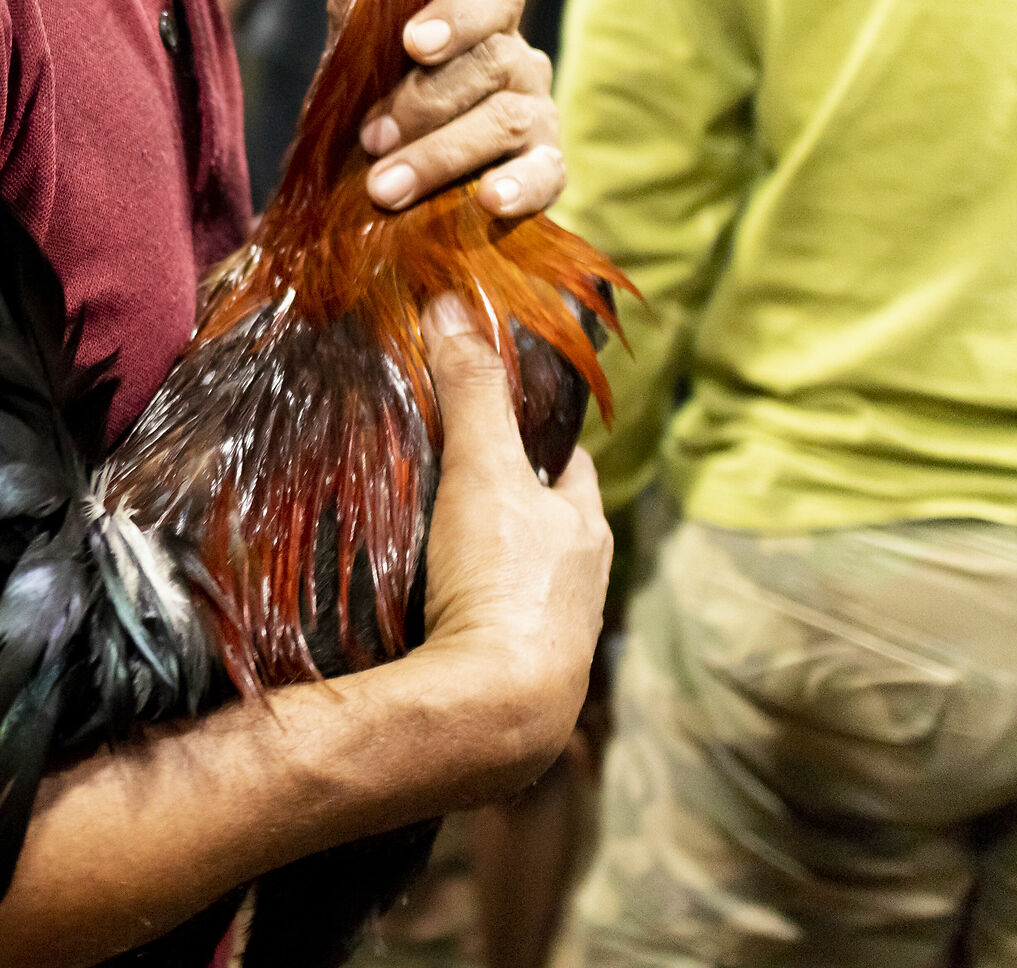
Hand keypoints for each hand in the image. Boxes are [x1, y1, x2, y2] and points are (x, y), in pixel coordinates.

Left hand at [325, 0, 563, 217]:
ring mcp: (537, 114)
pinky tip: (488, 200)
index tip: (411, 41)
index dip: (457, 14)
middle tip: (368, 137)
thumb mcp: (362, 50)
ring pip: (505, 119)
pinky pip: (547, 173)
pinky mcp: (545, 168)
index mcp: (483, 18)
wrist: (389, 174)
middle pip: (492, 63)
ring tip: (385, 187)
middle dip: (423, 102)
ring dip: (441, 154)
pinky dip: (520, 185)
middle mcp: (520, 59)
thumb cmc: (381, 97)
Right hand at [418, 294, 610, 753]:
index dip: (537, 443)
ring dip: (486, 569)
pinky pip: (492, 634)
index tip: (498, 423)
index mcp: (587, 529)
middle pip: (544, 527)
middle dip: (507, 508)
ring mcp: (554, 640)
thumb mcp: (484, 469)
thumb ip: (471, 390)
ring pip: (520, 585)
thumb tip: (455, 304)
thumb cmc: (502, 582)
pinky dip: (468, 619)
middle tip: (448, 485)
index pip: (570, 467)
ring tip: (429, 550)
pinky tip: (431, 618)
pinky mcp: (519, 684)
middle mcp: (583, 584)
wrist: (495, 712)